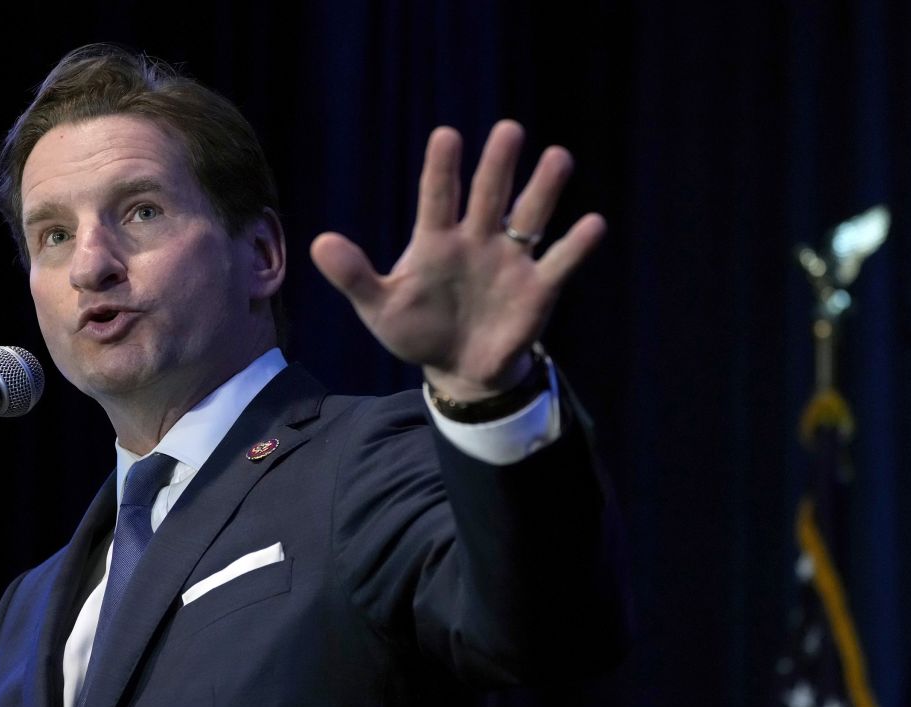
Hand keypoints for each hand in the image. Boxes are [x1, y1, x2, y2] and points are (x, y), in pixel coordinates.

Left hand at [310, 119, 605, 400]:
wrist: (458, 371)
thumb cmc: (417, 331)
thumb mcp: (379, 308)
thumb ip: (354, 276)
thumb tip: (318, 243)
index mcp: (435, 240)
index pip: (437, 196)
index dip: (442, 169)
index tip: (447, 136)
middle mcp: (477, 240)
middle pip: (490, 194)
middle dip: (499, 165)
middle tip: (509, 131)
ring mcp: (510, 261)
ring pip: (530, 216)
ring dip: (543, 189)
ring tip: (558, 157)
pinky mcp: (537, 288)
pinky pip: (559, 261)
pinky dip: (576, 245)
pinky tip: (593, 223)